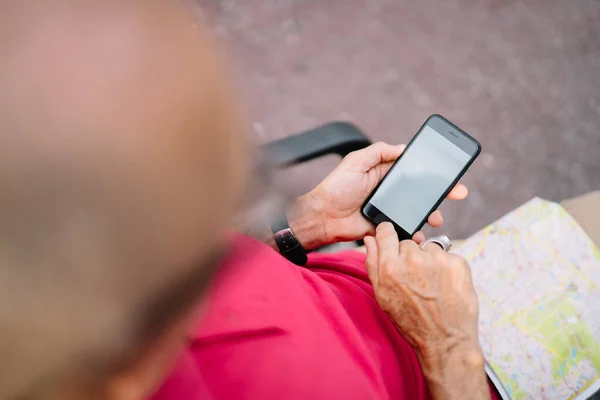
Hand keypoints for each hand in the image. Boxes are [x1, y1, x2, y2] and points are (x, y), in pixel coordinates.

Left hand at [289, 142, 468, 248]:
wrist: (322, 217)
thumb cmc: (335, 188)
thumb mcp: (355, 161)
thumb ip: (379, 152)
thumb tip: (403, 147)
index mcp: (384, 173)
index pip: (413, 170)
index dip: (431, 171)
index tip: (449, 173)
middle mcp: (389, 190)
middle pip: (421, 191)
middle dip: (441, 193)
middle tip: (458, 194)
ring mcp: (389, 209)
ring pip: (416, 211)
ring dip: (431, 214)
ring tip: (437, 218)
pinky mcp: (385, 227)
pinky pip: (405, 229)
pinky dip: (415, 232)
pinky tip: (421, 233)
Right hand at [364, 223, 488, 399]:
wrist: (446, 340)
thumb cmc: (412, 321)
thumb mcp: (383, 296)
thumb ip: (373, 264)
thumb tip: (369, 240)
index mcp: (391, 267)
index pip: (386, 231)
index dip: (388, 235)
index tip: (391, 240)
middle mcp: (413, 259)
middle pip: (408, 242)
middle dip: (410, 256)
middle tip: (415, 279)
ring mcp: (438, 260)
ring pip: (429, 249)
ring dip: (430, 261)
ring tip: (432, 285)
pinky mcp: (458, 263)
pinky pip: (448, 256)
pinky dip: (447, 268)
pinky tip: (445, 286)